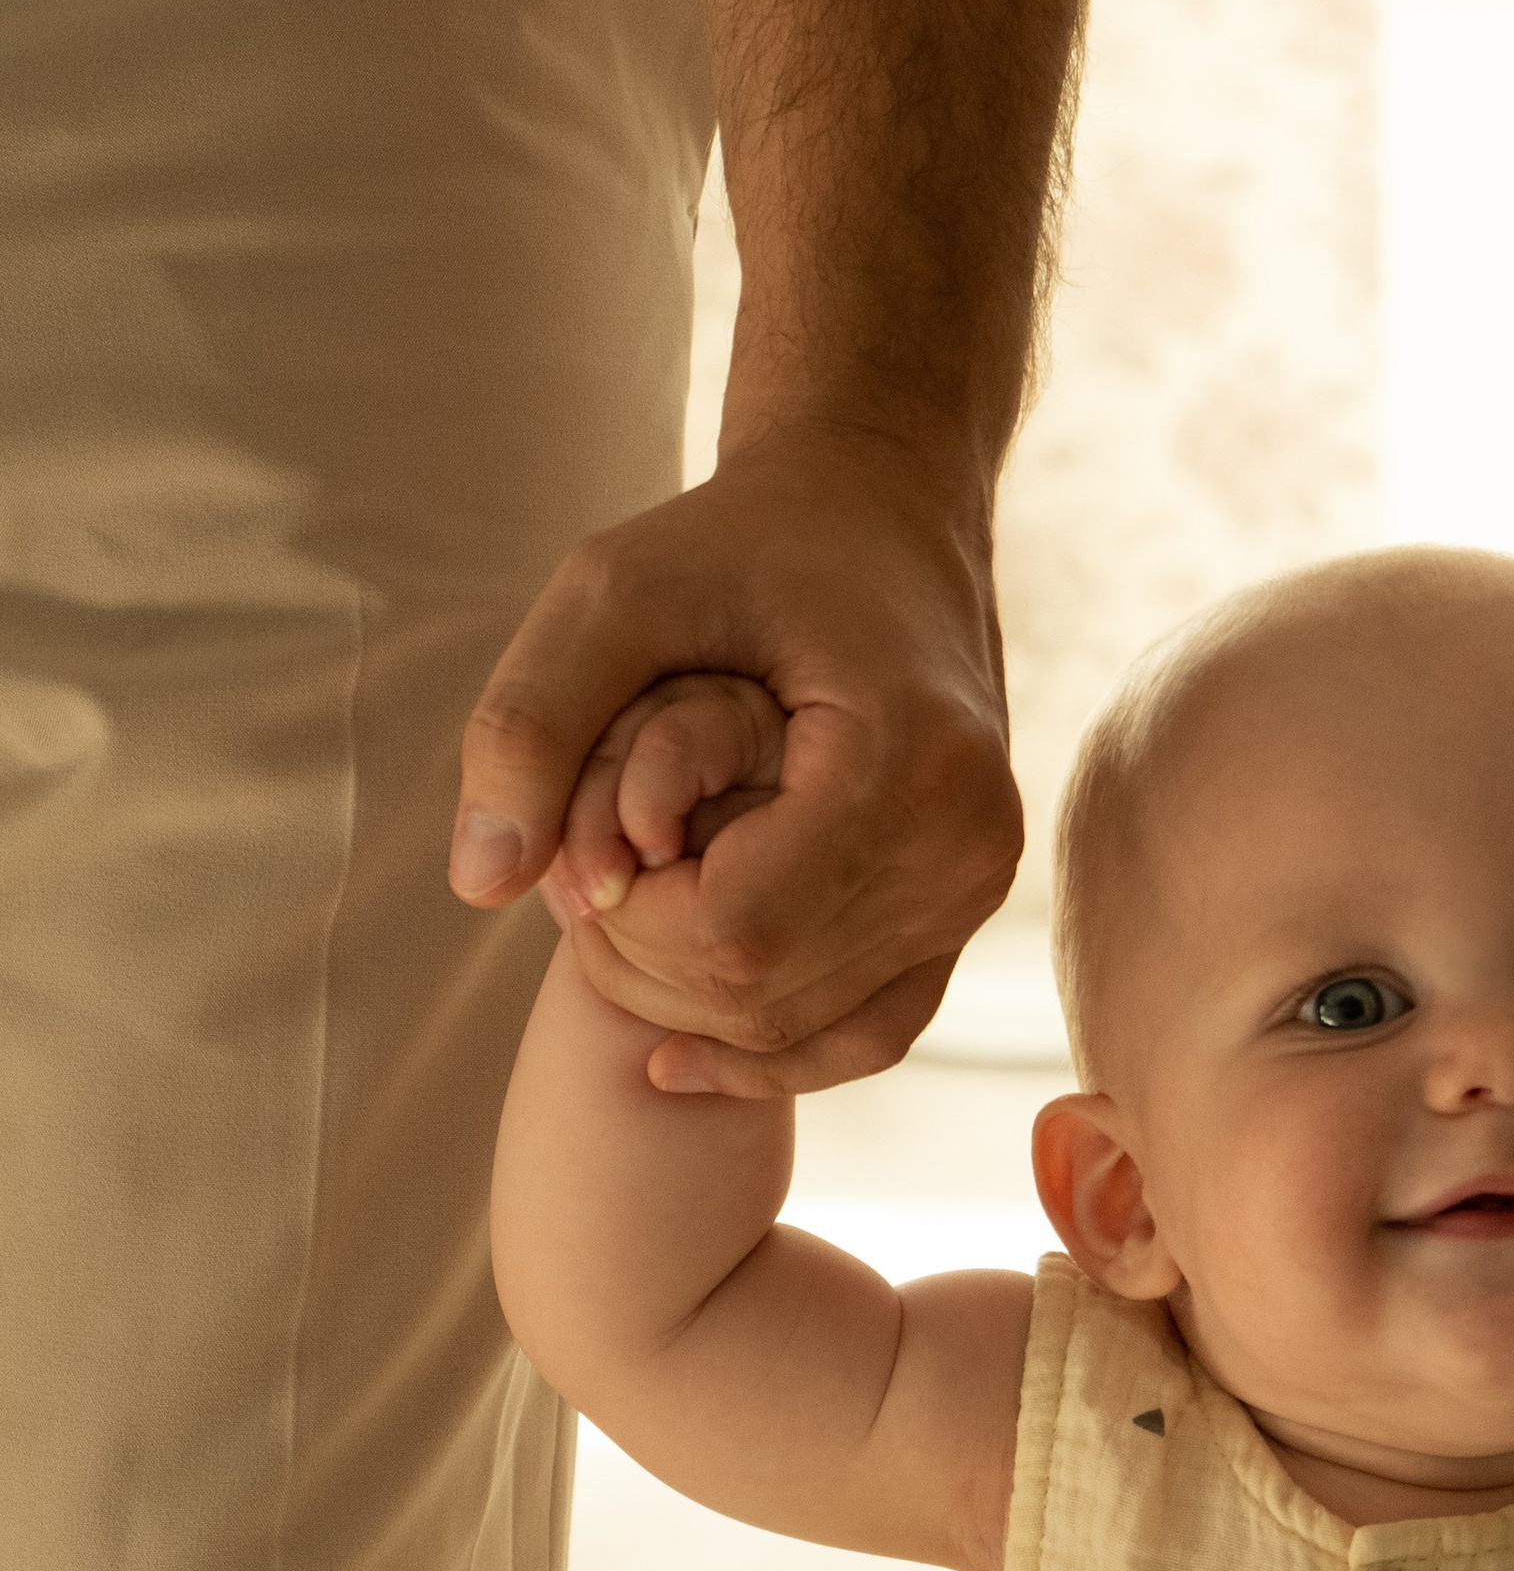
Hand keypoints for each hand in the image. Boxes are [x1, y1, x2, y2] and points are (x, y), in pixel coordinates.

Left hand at [451, 424, 1022, 1093]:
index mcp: (907, 759)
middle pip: (763, 993)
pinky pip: (867, 1036)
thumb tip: (477, 886)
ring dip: (689, 995)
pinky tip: (677, 1051)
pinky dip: (769, 1053)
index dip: (626, 921)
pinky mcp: (967, 912)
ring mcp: (979, 887)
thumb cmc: (742, 541)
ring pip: (801, 1028)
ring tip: (634, 903)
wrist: (882, 516)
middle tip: (592, 876)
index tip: (585, 842)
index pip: (735, 932)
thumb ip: (530, 722)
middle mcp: (967, 842)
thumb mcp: (612, 591)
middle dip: (645, 960)